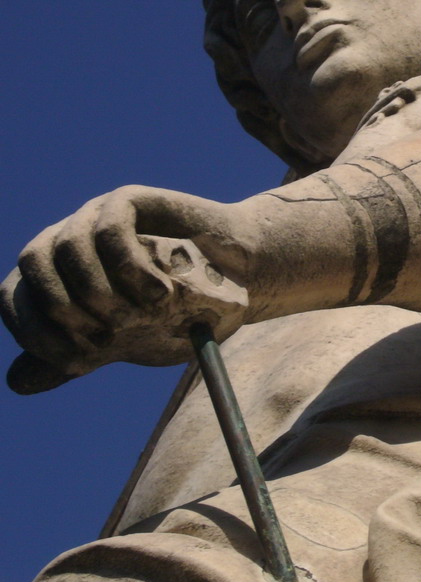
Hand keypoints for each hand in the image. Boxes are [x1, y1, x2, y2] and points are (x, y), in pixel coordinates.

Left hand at [1, 186, 249, 391]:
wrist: (237, 280)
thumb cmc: (180, 312)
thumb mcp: (124, 341)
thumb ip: (75, 355)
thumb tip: (15, 381)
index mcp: (57, 275)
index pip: (13, 296)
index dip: (35, 331)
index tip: (74, 360)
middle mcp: (69, 240)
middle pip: (33, 261)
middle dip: (63, 307)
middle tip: (106, 335)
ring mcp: (97, 215)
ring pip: (69, 245)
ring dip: (101, 290)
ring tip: (145, 314)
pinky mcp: (129, 200)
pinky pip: (111, 230)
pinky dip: (131, 269)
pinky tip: (161, 293)